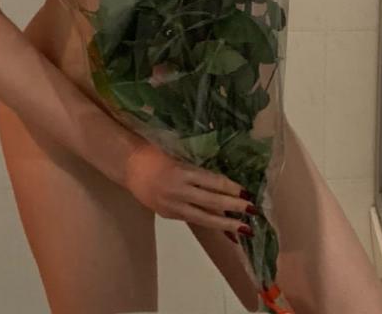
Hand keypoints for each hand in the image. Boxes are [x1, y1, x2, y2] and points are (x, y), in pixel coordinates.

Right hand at [125, 141, 257, 240]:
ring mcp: (173, 206)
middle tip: (254, 212)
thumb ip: (195, 168)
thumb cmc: (153, 152)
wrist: (128, 166)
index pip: (212, 182)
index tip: (247, 193)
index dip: (231, 188)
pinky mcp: (169, 215)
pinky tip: (224, 229)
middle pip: (212, 202)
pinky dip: (210, 224)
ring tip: (244, 229)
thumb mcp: (176, 154)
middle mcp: (178, 191)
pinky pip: (194, 220)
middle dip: (234, 208)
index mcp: (181, 171)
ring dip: (226, 224)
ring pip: (204, 218)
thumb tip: (220, 181)